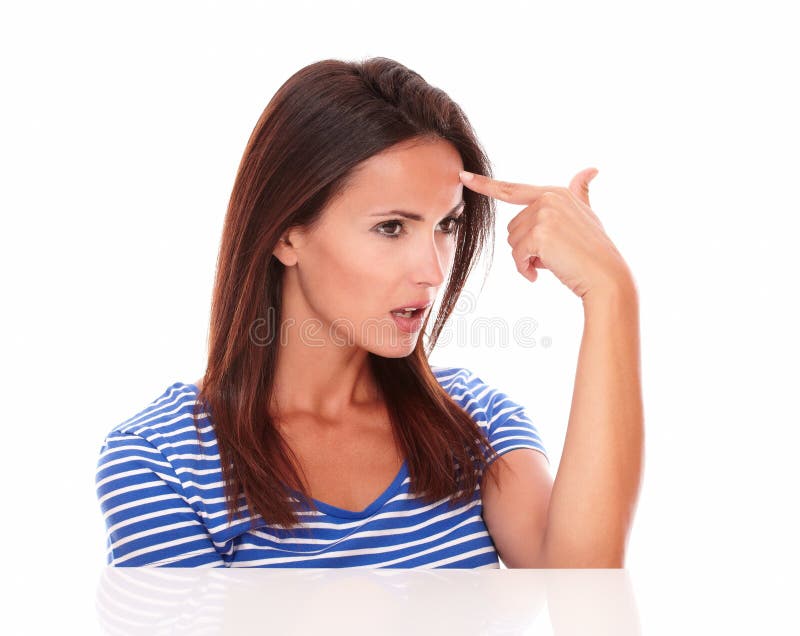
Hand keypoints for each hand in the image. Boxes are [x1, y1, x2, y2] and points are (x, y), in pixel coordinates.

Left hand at [459, 167, 632, 299]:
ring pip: (512, 242)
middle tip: (551, 256)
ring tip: (552, 263)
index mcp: (555, 193)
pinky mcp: (540, 234)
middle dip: (526, 247)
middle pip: (512, 227)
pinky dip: (524, 269)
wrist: (606, 277)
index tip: (463, 176)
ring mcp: (544, 214)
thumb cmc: (594, 251)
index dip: (485, 185)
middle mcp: (548, 198)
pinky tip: (539, 275)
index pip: (512, 189)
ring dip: (526, 259)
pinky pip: (517, 256)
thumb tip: (591, 169)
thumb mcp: (588, 215)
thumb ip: (581, 193)